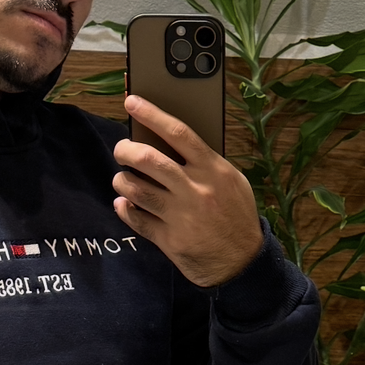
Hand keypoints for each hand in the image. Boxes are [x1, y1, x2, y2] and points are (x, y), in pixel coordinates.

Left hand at [114, 95, 263, 286]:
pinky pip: (136, 219)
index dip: (152, 114)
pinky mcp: (170, 239)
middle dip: (126, 150)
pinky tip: (124, 203)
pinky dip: (125, 208)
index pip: (179, 133)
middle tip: (121, 150)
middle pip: (149, 160)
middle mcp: (195, 190)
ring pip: (136, 189)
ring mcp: (181, 216)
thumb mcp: (232, 181)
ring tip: (122, 179)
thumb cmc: (236, 215)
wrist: (243, 262)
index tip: (132, 102)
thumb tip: (169, 142)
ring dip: (122, 181)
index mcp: (213, 170)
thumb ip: (205, 162)